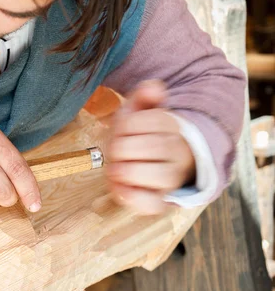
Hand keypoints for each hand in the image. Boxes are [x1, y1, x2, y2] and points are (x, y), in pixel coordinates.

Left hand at [105, 81, 195, 214]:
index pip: (153, 121)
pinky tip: (120, 187)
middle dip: (125, 148)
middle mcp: (176, 153)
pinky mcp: (160, 200)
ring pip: (160, 176)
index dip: (128, 124)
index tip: (119, 129)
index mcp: (171, 127)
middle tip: (113, 150)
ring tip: (114, 168)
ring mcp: (171, 178)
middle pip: (155, 147)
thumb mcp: (139, 111)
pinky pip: (153, 204)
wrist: (156, 161)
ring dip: (130, 171)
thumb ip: (143, 97)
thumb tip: (153, 87)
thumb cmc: (141, 134)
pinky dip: (134, 197)